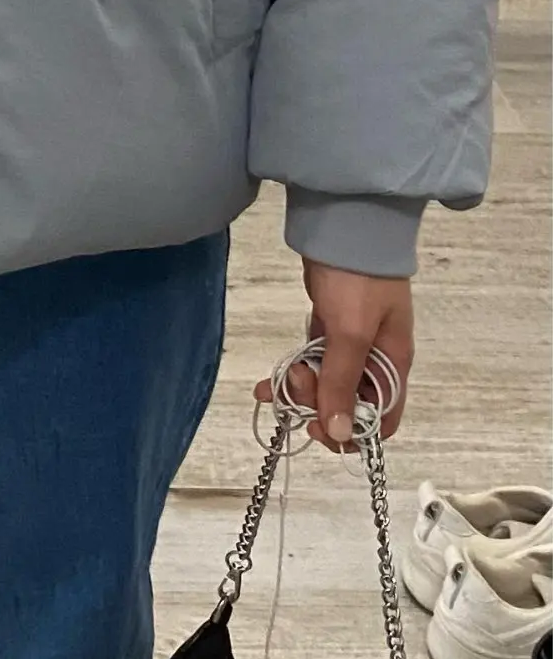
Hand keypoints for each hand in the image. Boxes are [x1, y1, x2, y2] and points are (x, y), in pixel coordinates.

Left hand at [254, 261, 414, 453]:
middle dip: (318, 406)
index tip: (320, 428)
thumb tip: (340, 435)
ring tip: (275, 382)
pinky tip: (266, 384)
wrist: (344, 223)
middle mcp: (375, 359)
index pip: (381, 420)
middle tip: (294, 387)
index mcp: (392, 365)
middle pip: (349, 405)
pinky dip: (292, 373)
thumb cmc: (357, 279)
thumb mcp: (352, 333)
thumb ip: (343, 383)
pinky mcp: (328, 326)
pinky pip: (313, 362)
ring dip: (300, 391)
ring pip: (326, 384)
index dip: (352, 432)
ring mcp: (351, 342)